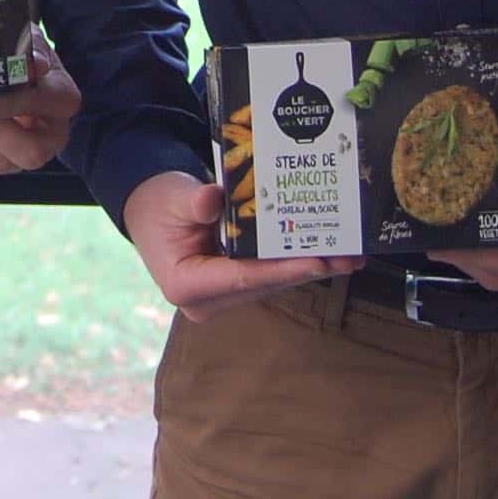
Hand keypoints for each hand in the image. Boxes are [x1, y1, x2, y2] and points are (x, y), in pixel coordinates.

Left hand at [0, 31, 81, 172]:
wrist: (12, 71)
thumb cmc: (23, 55)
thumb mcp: (29, 41)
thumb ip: (33, 48)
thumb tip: (34, 65)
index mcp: (64, 101)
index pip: (42, 107)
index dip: (9, 106)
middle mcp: (50, 137)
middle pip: (30, 153)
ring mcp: (22, 154)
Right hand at [121, 171, 362, 321]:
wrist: (148, 210)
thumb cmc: (159, 204)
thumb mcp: (173, 198)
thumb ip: (195, 202)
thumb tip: (213, 198)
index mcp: (185, 285)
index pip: (242, 277)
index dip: (282, 270)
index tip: (317, 261)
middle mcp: (206, 300)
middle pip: (264, 283)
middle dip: (307, 269)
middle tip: (349, 257)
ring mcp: (222, 296)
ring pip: (272, 282)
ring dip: (309, 267)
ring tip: (349, 255)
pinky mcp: (235, 287)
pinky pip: (269, 275)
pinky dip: (295, 262)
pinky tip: (327, 253)